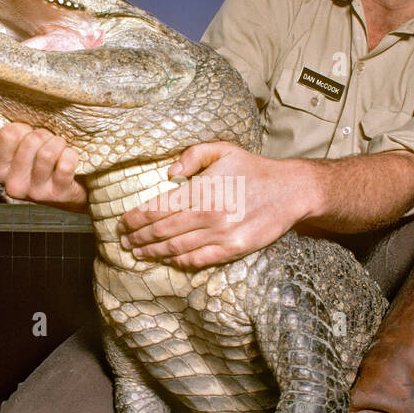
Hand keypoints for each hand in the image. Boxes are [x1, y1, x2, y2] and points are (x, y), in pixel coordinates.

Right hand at [0, 123, 87, 210]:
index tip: (30, 136)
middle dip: (44, 135)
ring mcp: (35, 193)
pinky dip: (71, 155)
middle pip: (30, 141)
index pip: (7, 134)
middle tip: (49, 142)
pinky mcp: (57, 195)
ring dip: (58, 144)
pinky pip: (65, 164)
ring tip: (60, 148)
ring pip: (47, 153)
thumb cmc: (43, 164)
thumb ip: (15, 135)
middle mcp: (12, 184)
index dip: (24, 128)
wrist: (68, 194)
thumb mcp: (22, 151)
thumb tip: (20, 106)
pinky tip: (70, 159)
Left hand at [119, 142, 310, 269]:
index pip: (158, 208)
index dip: (136, 218)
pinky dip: (179, 262)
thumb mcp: (223, 150)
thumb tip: (169, 173)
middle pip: (162, 231)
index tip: (123, 223)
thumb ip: (193, 155)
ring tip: (138, 253)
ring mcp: (222, 235)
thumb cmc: (253, 169)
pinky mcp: (234, 249)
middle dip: (139, 238)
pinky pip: (199, 260)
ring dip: (153, 252)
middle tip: (124, 241)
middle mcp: (210, 214)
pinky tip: (168, 259)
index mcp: (203, 189)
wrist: (290, 191)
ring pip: (177, 249)